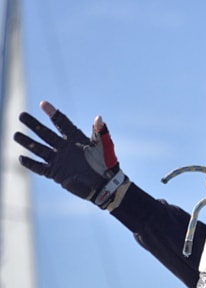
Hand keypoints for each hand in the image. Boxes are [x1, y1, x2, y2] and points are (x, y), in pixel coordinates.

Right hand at [14, 101, 128, 209]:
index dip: (53, 113)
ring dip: (28, 142)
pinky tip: (21, 158)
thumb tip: (99, 117)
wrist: (106, 184)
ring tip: (16, 135)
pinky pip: (40, 168)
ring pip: (39, 149)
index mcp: (75, 138)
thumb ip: (100, 132)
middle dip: (33, 124)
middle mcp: (64, 147)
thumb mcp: (104, 146)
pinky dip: (31, 164)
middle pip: (45, 133)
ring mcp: (59, 160)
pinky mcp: (56, 173)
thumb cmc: (107, 163)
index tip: (43, 104)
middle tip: (22, 115)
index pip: (62, 123)